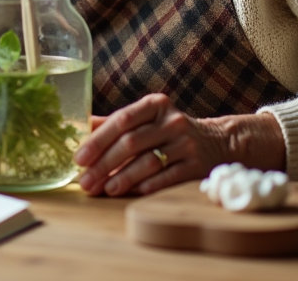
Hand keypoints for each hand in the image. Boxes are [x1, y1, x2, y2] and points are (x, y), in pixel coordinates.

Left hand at [73, 93, 285, 196]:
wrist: (218, 142)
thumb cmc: (170, 131)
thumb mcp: (147, 119)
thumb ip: (115, 123)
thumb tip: (79, 128)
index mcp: (155, 105)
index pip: (121, 119)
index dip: (98, 140)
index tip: (79, 158)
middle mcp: (172, 121)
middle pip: (131, 142)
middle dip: (104, 164)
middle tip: (86, 182)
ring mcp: (186, 143)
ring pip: (148, 161)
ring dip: (123, 178)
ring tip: (105, 189)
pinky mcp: (197, 165)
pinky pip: (168, 177)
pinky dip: (148, 185)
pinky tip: (132, 192)